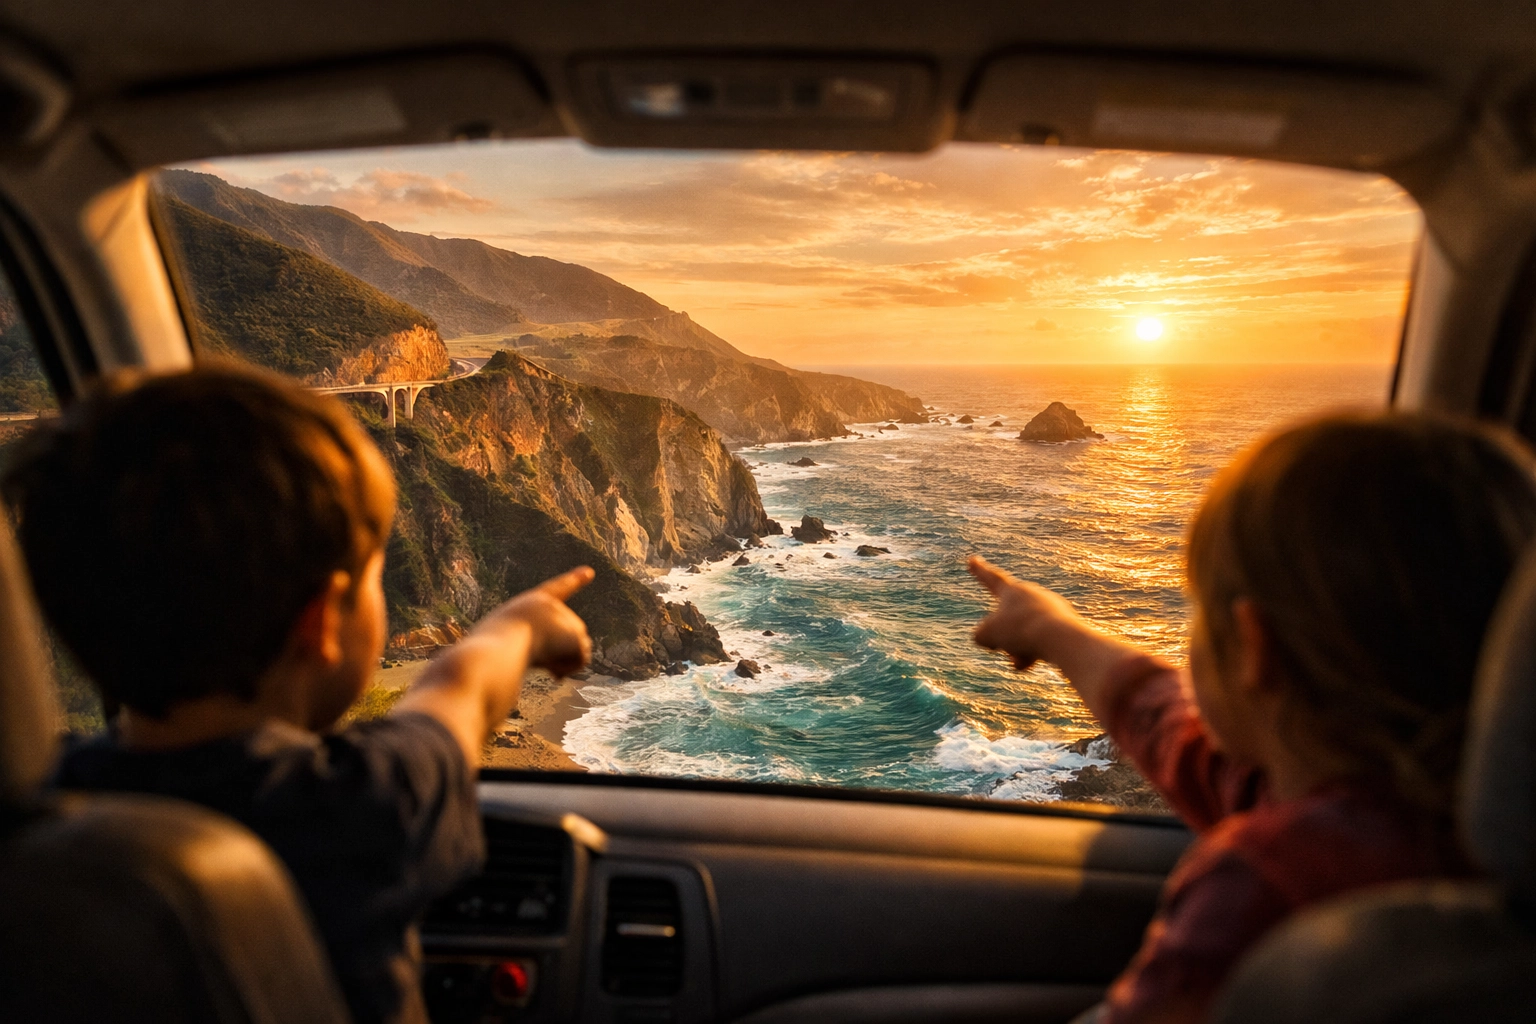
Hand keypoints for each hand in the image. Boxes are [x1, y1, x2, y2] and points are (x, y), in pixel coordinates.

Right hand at [481, 567, 594, 676]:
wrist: (494, 654)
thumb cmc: (491, 655)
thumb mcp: (506, 652)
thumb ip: (535, 655)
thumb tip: (558, 673)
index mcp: (530, 604)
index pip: (557, 589)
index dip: (574, 580)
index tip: (590, 572)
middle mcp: (550, 606)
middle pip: (569, 635)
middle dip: (559, 653)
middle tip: (536, 660)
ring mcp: (564, 617)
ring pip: (576, 648)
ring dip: (561, 661)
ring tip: (538, 661)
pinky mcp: (575, 633)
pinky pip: (580, 661)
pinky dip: (568, 669)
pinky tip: (551, 671)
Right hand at [968, 556, 1083, 670]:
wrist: (1059, 639)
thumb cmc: (1020, 631)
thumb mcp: (987, 635)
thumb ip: (980, 635)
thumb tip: (988, 639)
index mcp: (1013, 590)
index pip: (991, 578)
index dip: (979, 571)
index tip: (973, 560)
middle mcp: (1032, 595)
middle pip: (1009, 620)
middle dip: (1004, 638)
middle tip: (1003, 649)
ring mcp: (1051, 608)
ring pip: (1025, 634)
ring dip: (1018, 648)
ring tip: (1020, 661)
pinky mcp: (1065, 624)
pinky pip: (1042, 641)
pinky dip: (1034, 652)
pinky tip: (1034, 661)